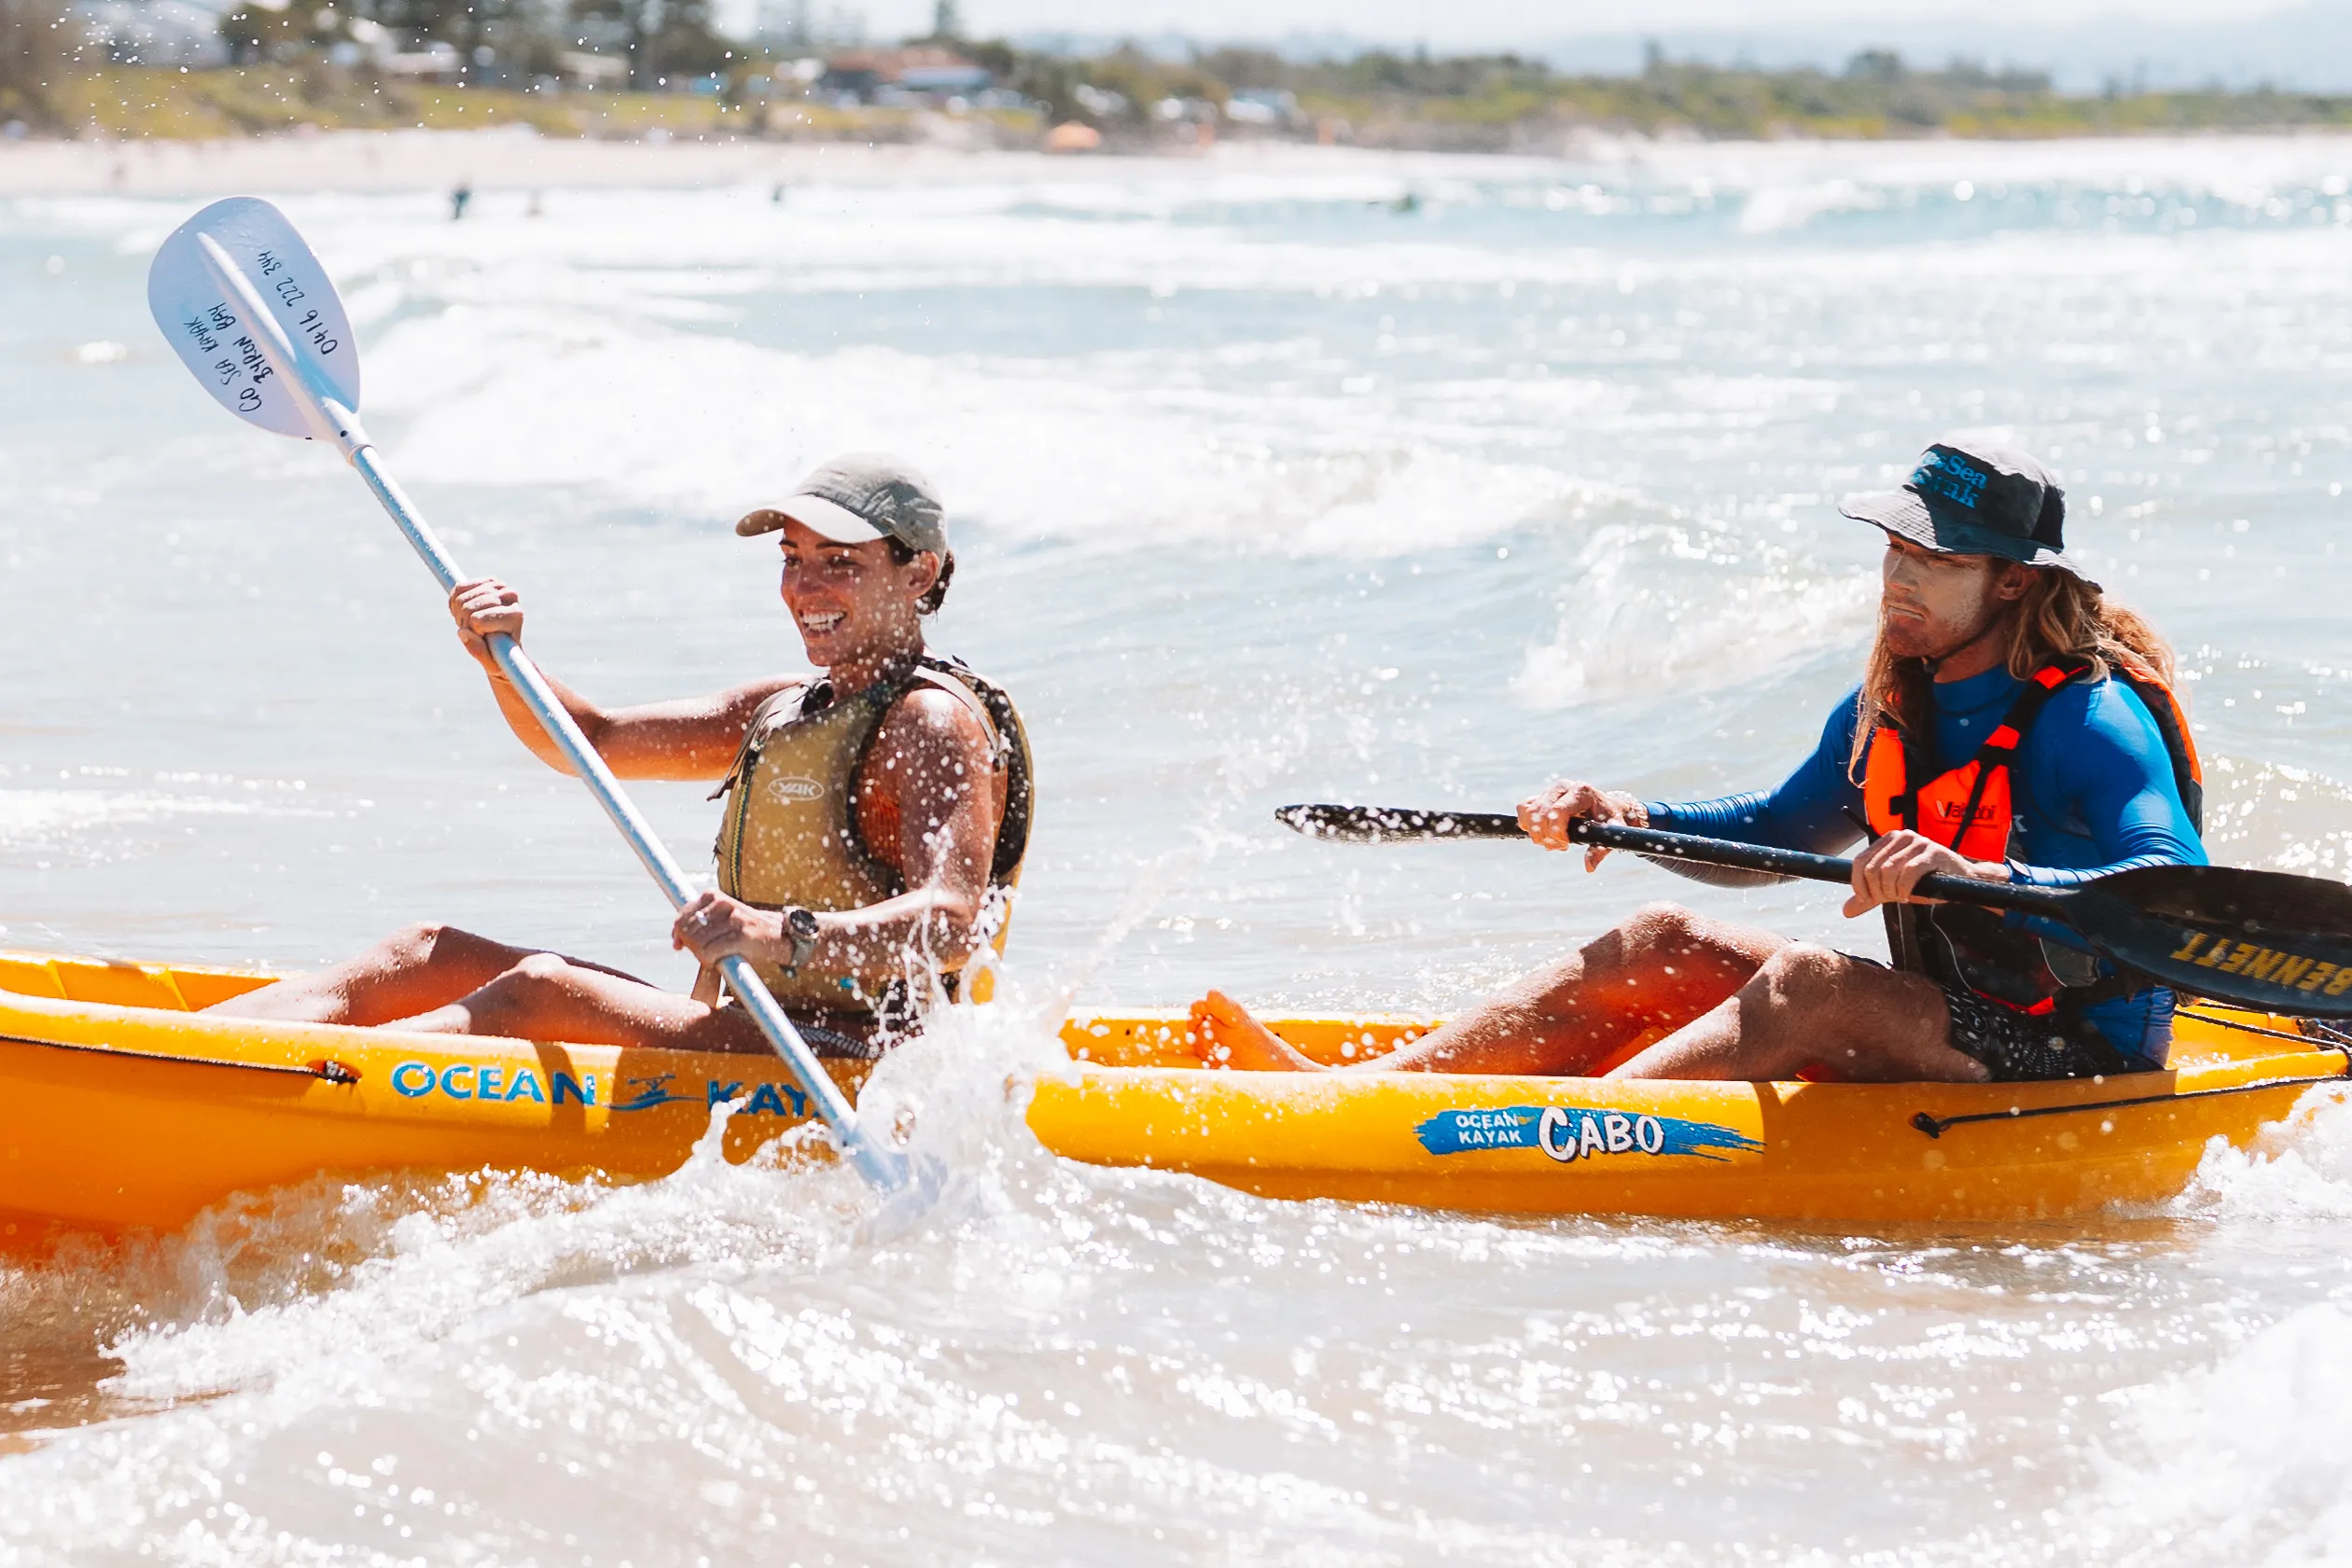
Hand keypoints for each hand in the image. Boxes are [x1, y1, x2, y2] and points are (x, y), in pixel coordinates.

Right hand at [448, 577, 524, 664]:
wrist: (503, 642)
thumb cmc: (499, 656)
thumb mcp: (491, 663)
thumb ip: (478, 650)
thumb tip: (463, 633)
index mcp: (515, 615)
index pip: (477, 620)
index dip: (473, 632)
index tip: (483, 638)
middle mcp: (511, 596)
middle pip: (468, 608)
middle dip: (464, 622)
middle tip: (475, 631)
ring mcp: (499, 586)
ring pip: (461, 598)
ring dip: (459, 614)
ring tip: (471, 623)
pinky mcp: (487, 581)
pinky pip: (458, 588)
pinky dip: (454, 602)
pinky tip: (463, 611)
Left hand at [671, 890, 784, 964]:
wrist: (778, 934)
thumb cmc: (744, 930)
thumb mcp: (721, 917)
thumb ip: (698, 923)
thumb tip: (676, 941)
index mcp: (714, 895)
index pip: (683, 914)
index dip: (678, 932)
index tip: (679, 945)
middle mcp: (723, 904)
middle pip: (688, 930)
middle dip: (691, 946)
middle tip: (704, 953)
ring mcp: (734, 919)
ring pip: (698, 942)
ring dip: (702, 955)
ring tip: (714, 956)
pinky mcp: (742, 936)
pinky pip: (711, 952)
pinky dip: (710, 961)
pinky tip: (718, 961)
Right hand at [1516, 780, 1649, 870]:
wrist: (1605, 806)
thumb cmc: (1610, 817)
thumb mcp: (1613, 831)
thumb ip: (1602, 848)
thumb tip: (1589, 867)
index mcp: (1581, 792)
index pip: (1558, 810)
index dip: (1556, 831)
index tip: (1565, 845)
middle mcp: (1563, 787)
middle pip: (1540, 812)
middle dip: (1546, 836)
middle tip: (1560, 847)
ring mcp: (1550, 790)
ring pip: (1529, 811)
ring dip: (1536, 833)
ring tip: (1551, 842)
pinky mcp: (1541, 796)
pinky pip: (1523, 808)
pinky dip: (1527, 824)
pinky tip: (1542, 834)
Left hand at [1842, 829, 2009, 917]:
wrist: (1962, 881)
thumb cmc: (1926, 882)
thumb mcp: (1893, 889)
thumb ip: (1871, 897)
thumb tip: (1846, 911)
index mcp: (1888, 840)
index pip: (1860, 861)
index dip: (1858, 884)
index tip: (1866, 899)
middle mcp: (1901, 836)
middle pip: (1873, 868)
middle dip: (1877, 890)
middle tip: (1889, 899)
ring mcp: (1918, 842)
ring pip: (1889, 870)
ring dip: (1892, 891)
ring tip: (1901, 897)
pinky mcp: (1933, 852)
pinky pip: (1909, 872)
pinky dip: (1905, 888)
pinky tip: (1909, 895)